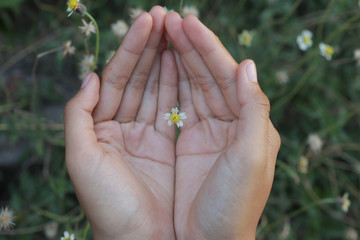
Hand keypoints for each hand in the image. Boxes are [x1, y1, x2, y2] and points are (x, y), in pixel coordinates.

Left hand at [64, 7, 176, 238]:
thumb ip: (78, 115)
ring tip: (176, 31)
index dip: (131, 49)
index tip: (147, 21)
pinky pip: (171, 107)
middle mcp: (121, 126)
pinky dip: (176, 84)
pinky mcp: (166, 145)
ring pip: (155, 88)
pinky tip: (181, 62)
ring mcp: (146, 134)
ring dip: (164, 60)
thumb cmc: (108, 205)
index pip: (117, 78)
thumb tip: (91, 76)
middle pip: (137, 78)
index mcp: (100, 127)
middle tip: (165, 17)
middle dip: (150, 47)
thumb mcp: (80, 159)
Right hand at [165, 13, 280, 239]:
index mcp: (249, 123)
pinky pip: (178, 104)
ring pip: (192, 85)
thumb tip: (248, 65)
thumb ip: (253, 110)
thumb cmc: (234, 205)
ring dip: (178, 58)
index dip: (207, 47)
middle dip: (189, 46)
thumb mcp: (252, 157)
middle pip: (207, 74)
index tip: (186, 22)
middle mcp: (230, 122)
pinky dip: (169, 83)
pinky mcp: (188, 141)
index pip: (226, 74)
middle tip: (167, 19)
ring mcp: (208, 130)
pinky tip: (162, 65)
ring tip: (161, 33)